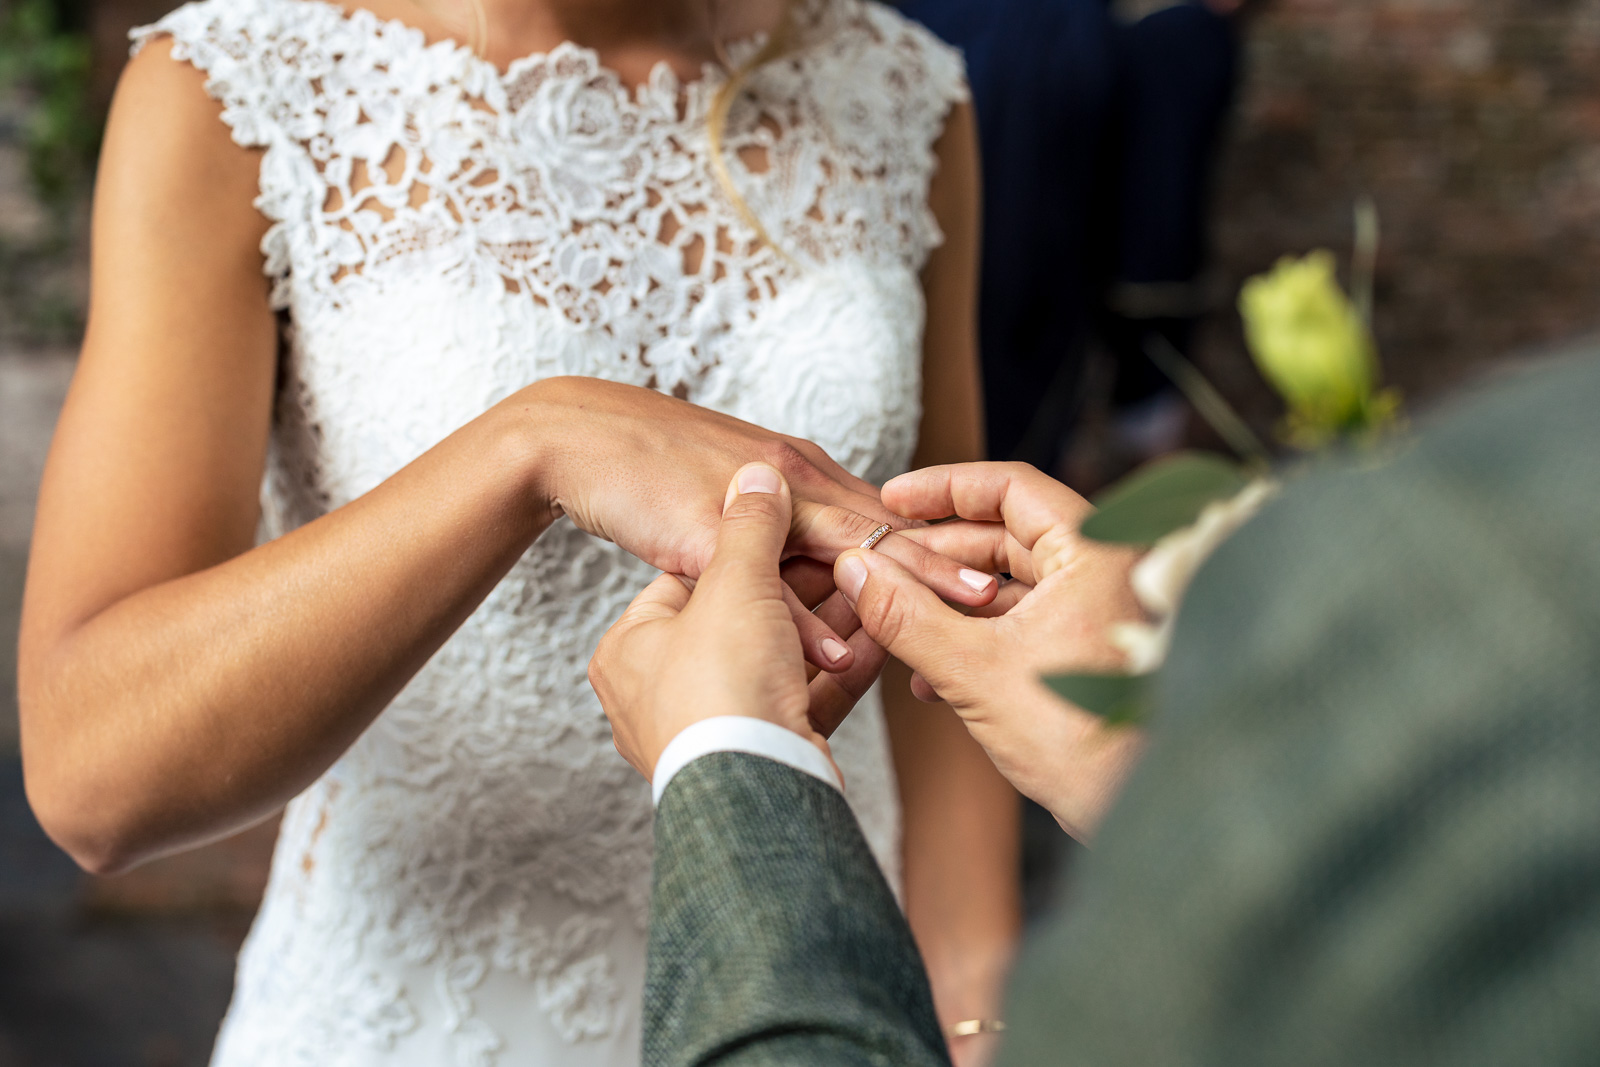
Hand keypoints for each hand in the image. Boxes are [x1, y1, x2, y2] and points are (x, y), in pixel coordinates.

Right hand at [519, 377, 997, 670]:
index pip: (887, 510)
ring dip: (897, 583)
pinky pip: (762, 582)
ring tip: (951, 616)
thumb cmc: (656, 469)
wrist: (578, 439)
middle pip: (883, 523)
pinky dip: (800, 620)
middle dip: (944, 561)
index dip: (937, 545)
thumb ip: (785, 525)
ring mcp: (752, 500)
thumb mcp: (737, 492)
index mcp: (805, 472)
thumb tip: (820, 566)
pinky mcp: (704, 531)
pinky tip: (831, 651)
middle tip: (1002, 595)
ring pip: (838, 545)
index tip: (991, 574)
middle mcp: (792, 477)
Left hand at [590, 464, 889, 780]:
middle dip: (804, 590)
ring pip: (782, 660)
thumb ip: (750, 523)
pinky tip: (879, 632)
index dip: (751, 548)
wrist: (754, 797)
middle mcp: (663, 691)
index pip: (693, 578)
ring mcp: (715, 728)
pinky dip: (843, 665)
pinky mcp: (764, 755)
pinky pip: (805, 697)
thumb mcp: (731, 583)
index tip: (796, 526)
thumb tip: (759, 477)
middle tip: (846, 553)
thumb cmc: (721, 690)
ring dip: (832, 624)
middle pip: (746, 619)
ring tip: (874, 585)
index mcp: (631, 648)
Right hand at [835, 463, 1145, 839]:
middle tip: (882, 566)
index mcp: (1093, 552)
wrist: (1141, 814)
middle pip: (1005, 533)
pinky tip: (929, 678)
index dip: (943, 487)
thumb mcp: (974, 671)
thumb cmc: (1083, 742)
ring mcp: (1097, 612)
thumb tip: (858, 569)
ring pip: (1008, 582)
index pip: (1010, 486)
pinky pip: (1021, 621)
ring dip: (949, 602)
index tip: (893, 498)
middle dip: (936, 554)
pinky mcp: (1086, 652)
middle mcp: (1104, 570)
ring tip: (897, 623)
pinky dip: (975, 636)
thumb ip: (908, 615)